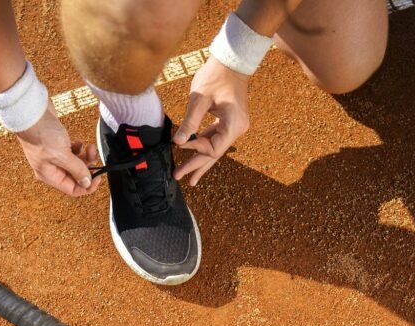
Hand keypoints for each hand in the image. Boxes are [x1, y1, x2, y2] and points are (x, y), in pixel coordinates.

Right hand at [16, 103, 101, 196]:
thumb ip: (76, 170)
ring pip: (76, 163)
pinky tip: (78, 142)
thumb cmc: (40, 134)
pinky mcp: (56, 145)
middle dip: (87, 167)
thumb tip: (86, 183)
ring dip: (85, 156)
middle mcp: (51, 168)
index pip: (72, 189)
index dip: (87, 186)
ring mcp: (53, 156)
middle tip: (94, 157)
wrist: (31, 112)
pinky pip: (72, 152)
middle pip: (75, 176)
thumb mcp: (62, 155)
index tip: (98, 177)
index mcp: (50, 176)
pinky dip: (78, 148)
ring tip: (89, 147)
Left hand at [173, 58, 250, 186]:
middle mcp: (237, 129)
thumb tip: (178, 142)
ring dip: (200, 158)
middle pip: (214, 153)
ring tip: (187, 175)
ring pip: (215, 147)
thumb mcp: (200, 98)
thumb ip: (189, 122)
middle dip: (197, 165)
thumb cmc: (217, 74)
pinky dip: (204, 144)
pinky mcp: (230, 121)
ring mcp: (235, 125)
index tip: (180, 143)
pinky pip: (216, 137)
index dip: (196, 149)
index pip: (213, 149)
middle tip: (180, 177)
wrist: (233, 59)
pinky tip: (193, 153)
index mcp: (233, 125)